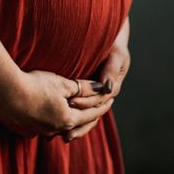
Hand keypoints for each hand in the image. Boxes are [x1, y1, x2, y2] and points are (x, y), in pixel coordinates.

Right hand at [10, 69, 113, 141]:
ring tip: (77, 112)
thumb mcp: (62, 83)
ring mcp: (40, 130)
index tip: (111, 98)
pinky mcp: (27, 127)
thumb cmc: (35, 85)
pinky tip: (52, 116)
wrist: (4, 93)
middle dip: (90, 116)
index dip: (102, 105)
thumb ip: (83, 88)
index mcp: (68, 119)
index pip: (92, 114)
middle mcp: (56, 129)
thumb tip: (102, 88)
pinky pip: (46, 126)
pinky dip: (55, 121)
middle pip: (79, 124)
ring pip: (62, 127)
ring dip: (72, 120)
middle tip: (99, 106)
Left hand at [65, 16, 130, 140]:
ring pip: (85, 117)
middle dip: (78, 122)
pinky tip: (57, 127)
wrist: (108, 37)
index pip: (98, 101)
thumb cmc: (114, 44)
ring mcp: (94, 95)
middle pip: (91, 115)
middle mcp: (103, 95)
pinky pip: (79, 110)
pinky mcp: (84, 93)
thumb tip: (107, 88)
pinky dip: (71, 119)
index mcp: (111, 88)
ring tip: (60, 136)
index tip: (72, 102)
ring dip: (75, 127)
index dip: (85, 101)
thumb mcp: (116, 55)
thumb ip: (111, 69)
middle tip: (63, 128)